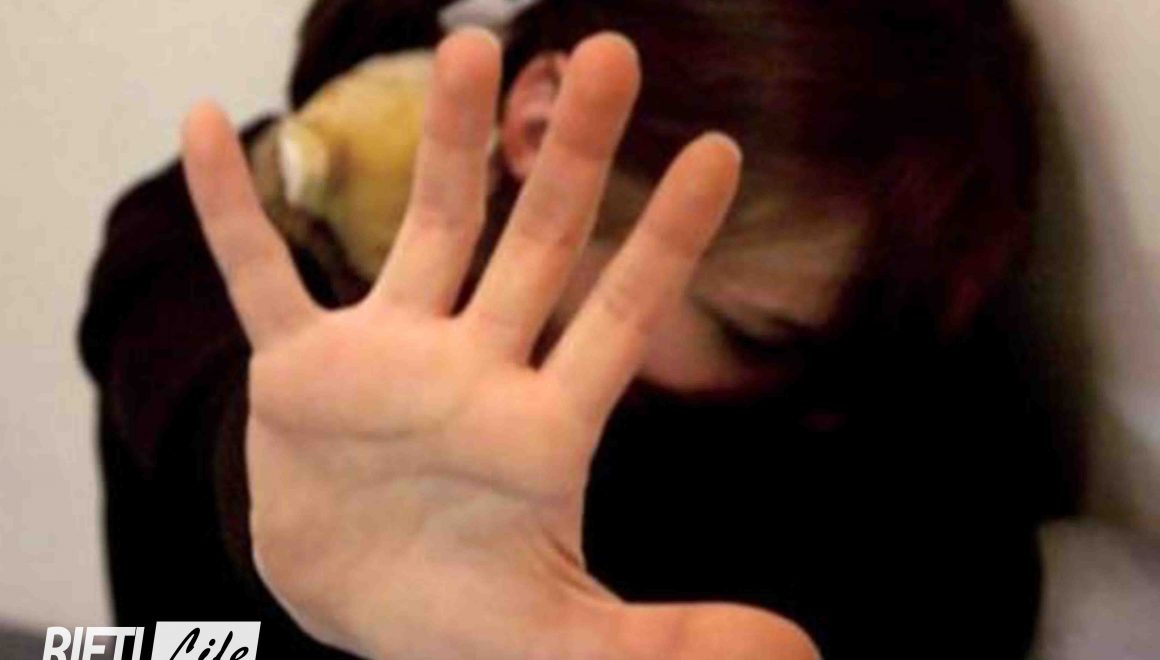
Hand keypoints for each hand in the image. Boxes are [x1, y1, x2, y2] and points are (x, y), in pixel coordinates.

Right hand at [182, 29, 817, 659]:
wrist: (356, 607)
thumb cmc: (464, 615)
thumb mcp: (560, 640)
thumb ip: (664, 643)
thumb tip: (796, 656)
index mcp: (543, 429)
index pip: (621, 317)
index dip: (668, 239)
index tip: (719, 151)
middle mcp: (473, 370)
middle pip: (532, 244)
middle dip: (568, 153)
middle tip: (611, 52)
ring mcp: (384, 361)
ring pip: (423, 232)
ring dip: (440, 143)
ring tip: (466, 48)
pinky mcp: (297, 373)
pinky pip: (260, 276)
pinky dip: (231, 210)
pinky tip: (210, 127)